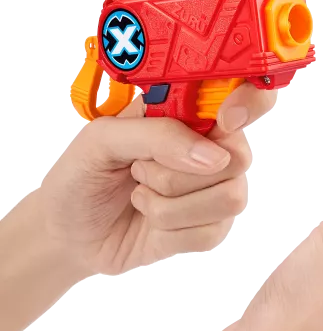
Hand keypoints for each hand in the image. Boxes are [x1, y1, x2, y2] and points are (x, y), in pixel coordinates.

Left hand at [35, 83, 276, 274]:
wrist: (67, 231)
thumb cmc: (82, 177)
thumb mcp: (104, 140)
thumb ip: (158, 135)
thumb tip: (211, 155)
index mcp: (190, 117)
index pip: (245, 98)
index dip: (248, 103)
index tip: (225, 120)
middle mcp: (210, 152)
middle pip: (238, 159)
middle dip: (178, 172)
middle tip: (141, 168)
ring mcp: (212, 193)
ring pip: (228, 200)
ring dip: (170, 204)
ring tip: (142, 195)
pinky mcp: (207, 229)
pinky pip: (210, 233)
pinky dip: (170, 229)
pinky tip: (150, 218)